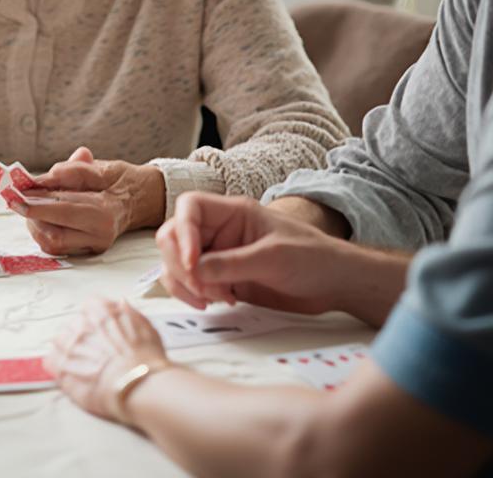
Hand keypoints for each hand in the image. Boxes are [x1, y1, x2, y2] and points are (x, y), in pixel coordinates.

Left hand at [3, 147, 163, 255]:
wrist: (139, 199)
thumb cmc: (117, 180)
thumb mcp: (97, 168)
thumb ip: (70, 171)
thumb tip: (40, 180)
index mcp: (105, 211)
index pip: (64, 209)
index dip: (36, 203)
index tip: (16, 194)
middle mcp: (100, 235)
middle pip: (54, 233)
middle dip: (31, 216)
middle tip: (15, 199)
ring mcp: (94, 246)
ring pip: (53, 244)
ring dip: (34, 225)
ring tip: (28, 206)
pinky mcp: (87, 251)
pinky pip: (58, 247)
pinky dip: (43, 232)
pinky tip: (39, 217)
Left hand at [46, 298, 167, 421]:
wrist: (139, 384)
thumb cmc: (146, 359)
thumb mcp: (145, 326)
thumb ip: (129, 312)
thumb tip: (121, 303)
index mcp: (100, 310)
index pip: (89, 306)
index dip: (96, 320)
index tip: (101, 330)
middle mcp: (81, 324)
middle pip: (73, 324)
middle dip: (82, 336)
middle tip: (95, 351)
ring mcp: (69, 345)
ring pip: (59, 340)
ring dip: (68, 349)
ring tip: (82, 363)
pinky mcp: (62, 368)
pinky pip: (50, 361)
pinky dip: (58, 366)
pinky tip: (71, 374)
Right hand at [156, 191, 350, 312]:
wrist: (335, 283)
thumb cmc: (313, 258)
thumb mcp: (273, 258)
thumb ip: (232, 263)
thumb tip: (194, 269)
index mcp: (232, 212)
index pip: (190, 207)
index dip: (182, 231)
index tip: (191, 262)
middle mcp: (219, 231)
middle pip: (173, 236)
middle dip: (180, 264)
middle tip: (203, 288)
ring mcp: (218, 255)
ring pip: (176, 262)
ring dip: (186, 283)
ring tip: (215, 298)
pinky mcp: (221, 279)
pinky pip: (191, 283)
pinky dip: (195, 295)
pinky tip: (221, 301)